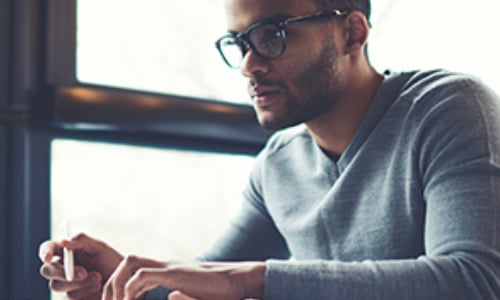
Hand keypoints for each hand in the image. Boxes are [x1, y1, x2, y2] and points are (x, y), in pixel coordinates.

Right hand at [39, 233, 122, 299]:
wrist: (124, 283)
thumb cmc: (112, 262)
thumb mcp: (100, 248)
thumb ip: (82, 241)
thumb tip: (63, 241)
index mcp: (66, 251)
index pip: (48, 249)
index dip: (44, 252)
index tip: (48, 257)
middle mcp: (62, 268)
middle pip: (47, 270)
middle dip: (62, 272)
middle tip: (84, 273)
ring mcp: (65, 284)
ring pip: (57, 285)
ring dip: (79, 283)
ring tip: (99, 278)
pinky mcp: (72, 298)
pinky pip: (69, 297)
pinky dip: (84, 292)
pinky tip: (98, 288)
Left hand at [102, 255, 265, 299]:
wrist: (238, 282)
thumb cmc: (219, 292)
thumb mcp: (192, 295)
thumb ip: (181, 296)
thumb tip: (170, 296)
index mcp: (167, 273)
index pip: (133, 272)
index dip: (119, 288)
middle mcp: (165, 266)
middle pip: (127, 262)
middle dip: (111, 284)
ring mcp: (169, 268)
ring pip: (129, 262)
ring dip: (117, 283)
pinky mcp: (175, 274)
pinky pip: (142, 276)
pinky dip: (130, 289)